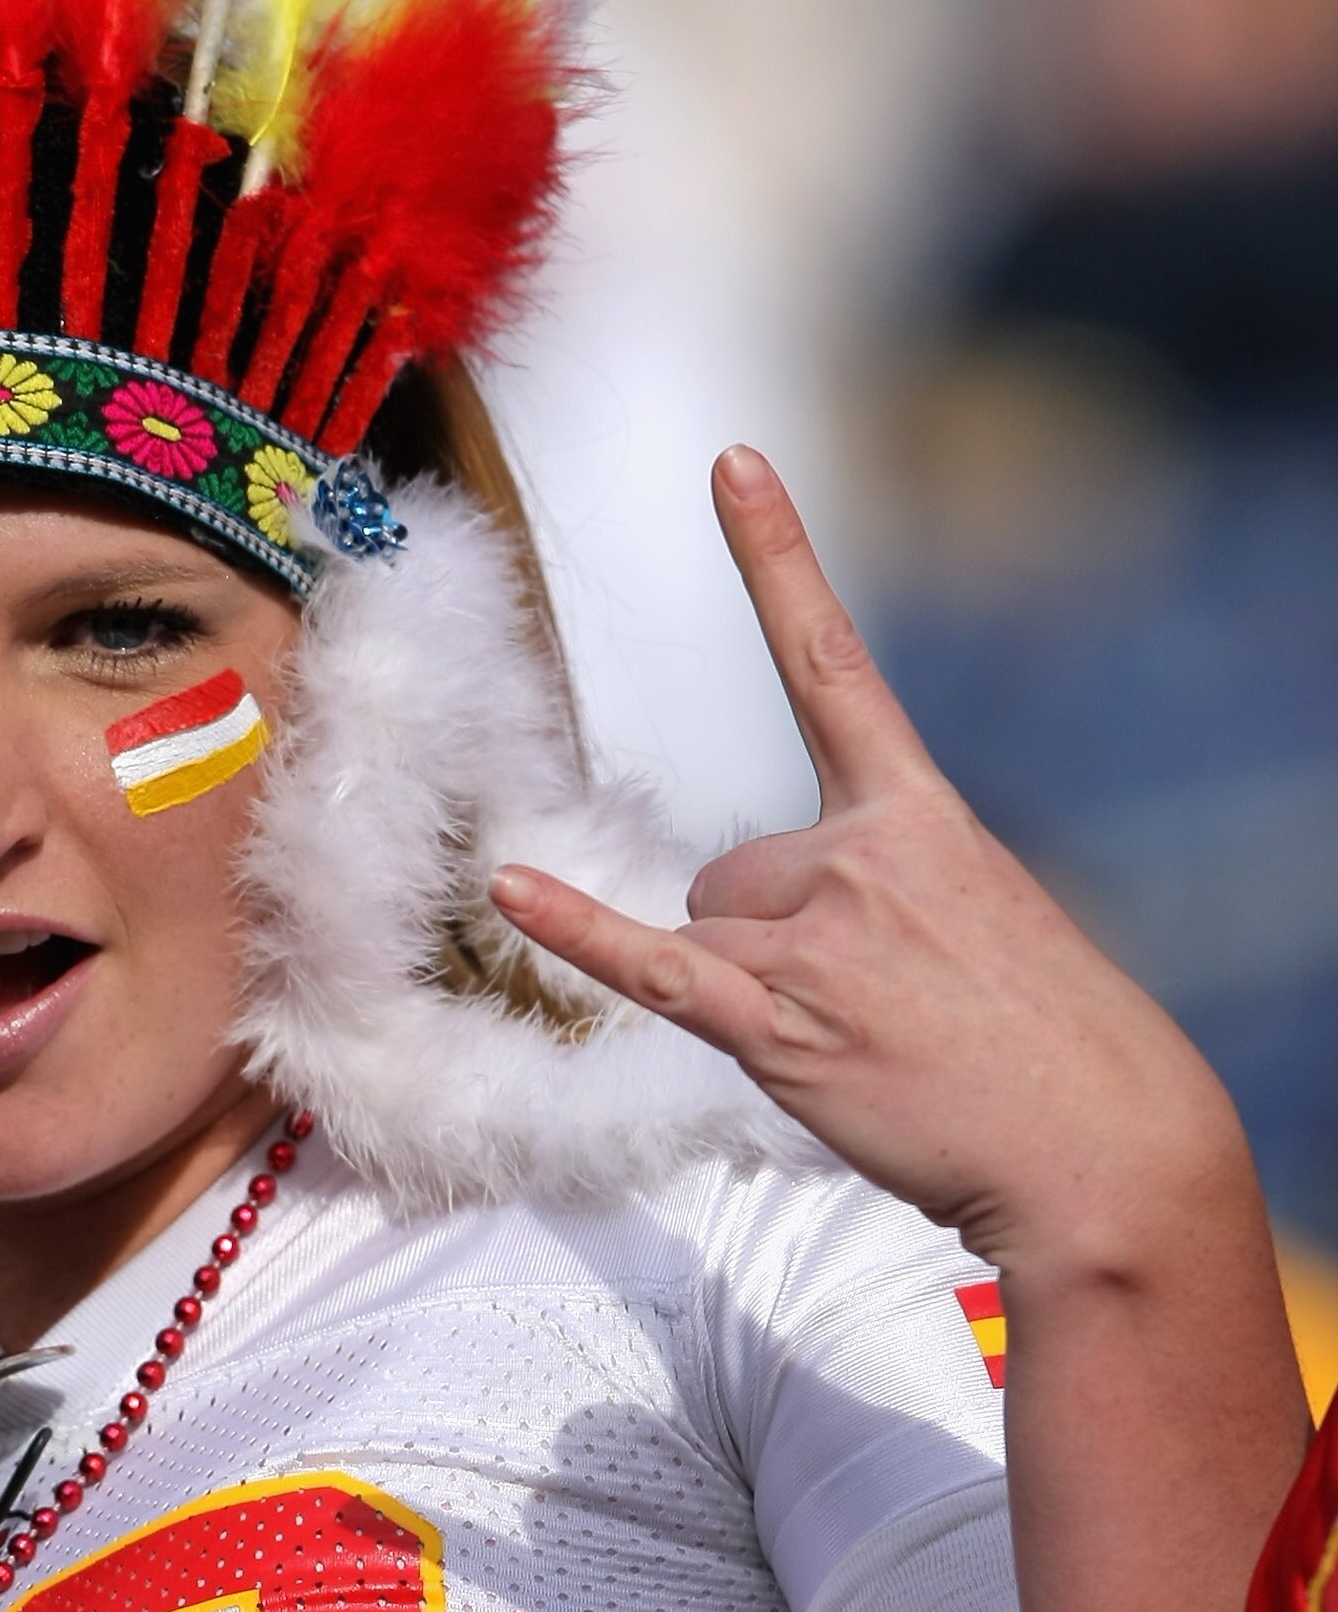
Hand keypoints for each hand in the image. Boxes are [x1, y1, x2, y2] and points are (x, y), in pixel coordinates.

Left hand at [488, 446, 1242, 1280]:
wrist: (1101, 1147)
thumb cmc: (1051, 1047)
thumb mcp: (989, 919)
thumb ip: (890, 885)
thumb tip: (807, 920)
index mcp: (919, 814)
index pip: (829, 659)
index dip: (776, 555)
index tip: (732, 464)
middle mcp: (857, 855)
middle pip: (736, 870)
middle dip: (776, 941)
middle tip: (877, 1011)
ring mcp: (815, 938)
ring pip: (711, 932)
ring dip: (755, 992)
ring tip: (861, 1050)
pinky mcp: (779, 1022)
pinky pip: (653, 966)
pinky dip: (576, 933)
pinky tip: (510, 892)